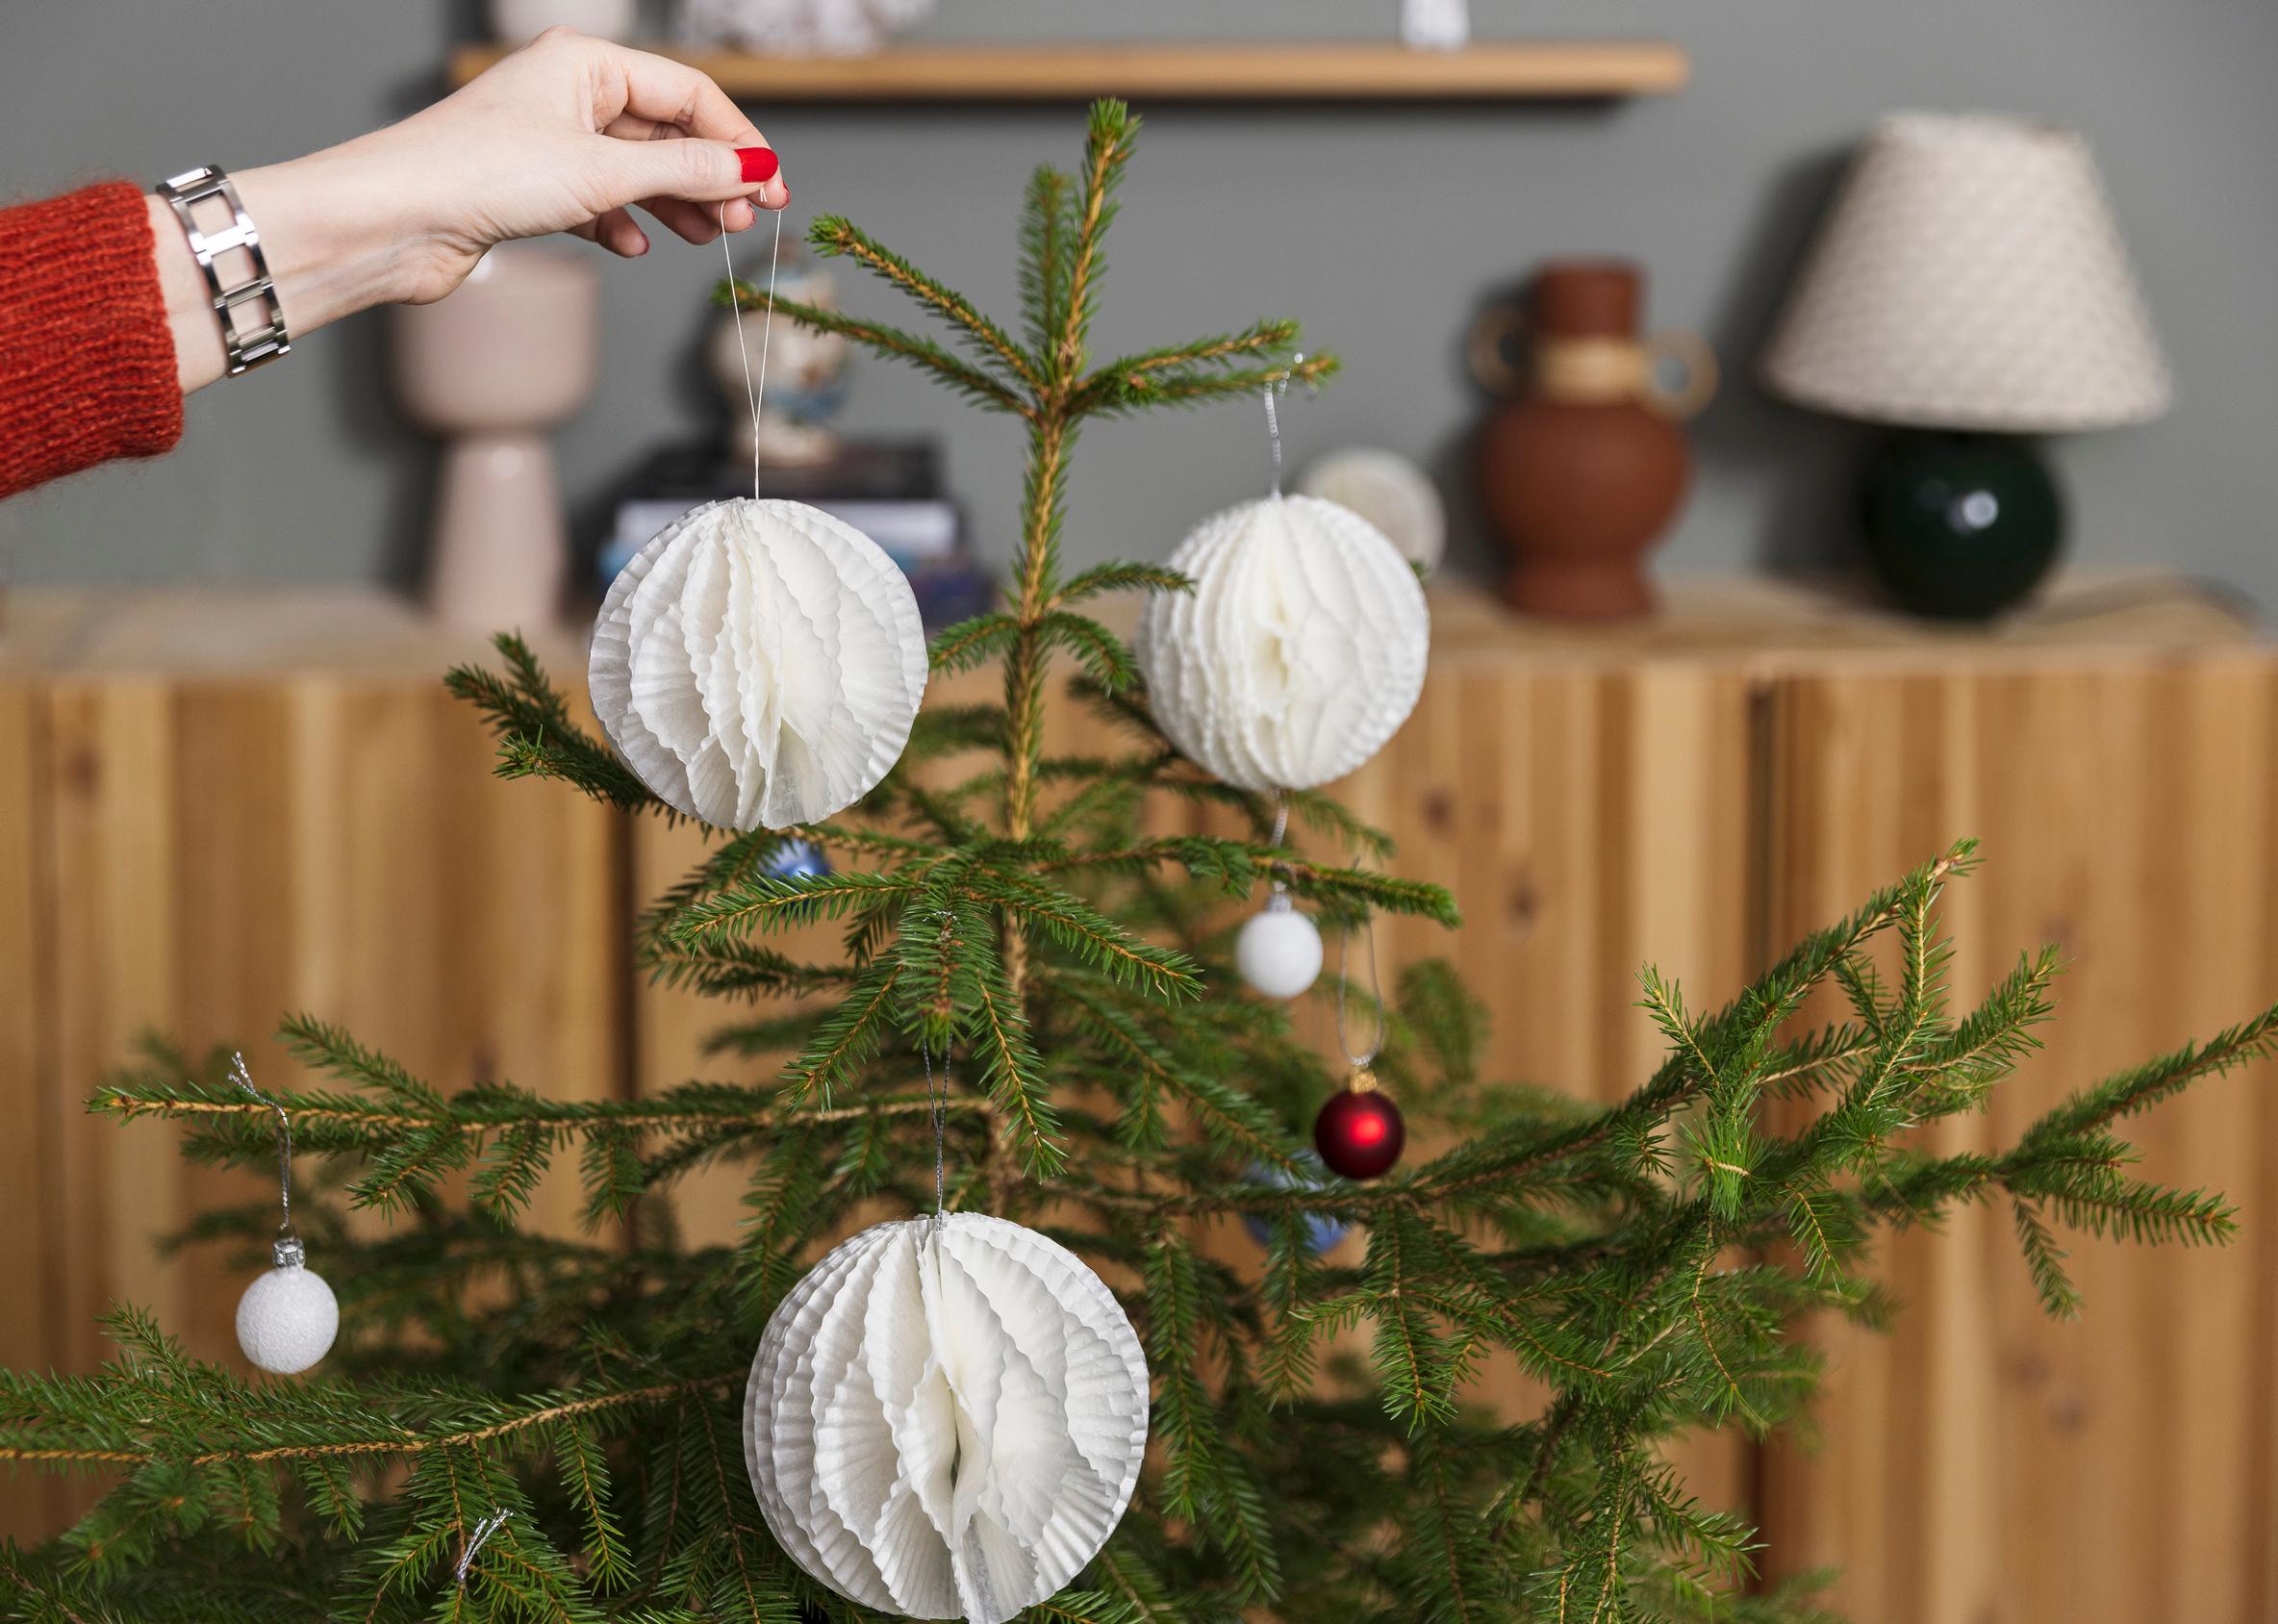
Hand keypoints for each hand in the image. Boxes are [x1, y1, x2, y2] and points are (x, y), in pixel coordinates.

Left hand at [153, 29, 786, 388]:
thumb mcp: (604, 171)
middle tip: (749, 219)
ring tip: (708, 239)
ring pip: (636, 172)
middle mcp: (567, 95)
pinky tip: (636, 248)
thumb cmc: (480, 173)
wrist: (394, 220)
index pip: (687, 94)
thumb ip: (688, 171)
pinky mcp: (531, 189)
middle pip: (665, 134)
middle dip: (710, 178)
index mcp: (584, 64)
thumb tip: (754, 170)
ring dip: (676, 207)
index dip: (738, 140)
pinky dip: (625, 224)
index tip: (775, 185)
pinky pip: (600, 202)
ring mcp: (549, 143)